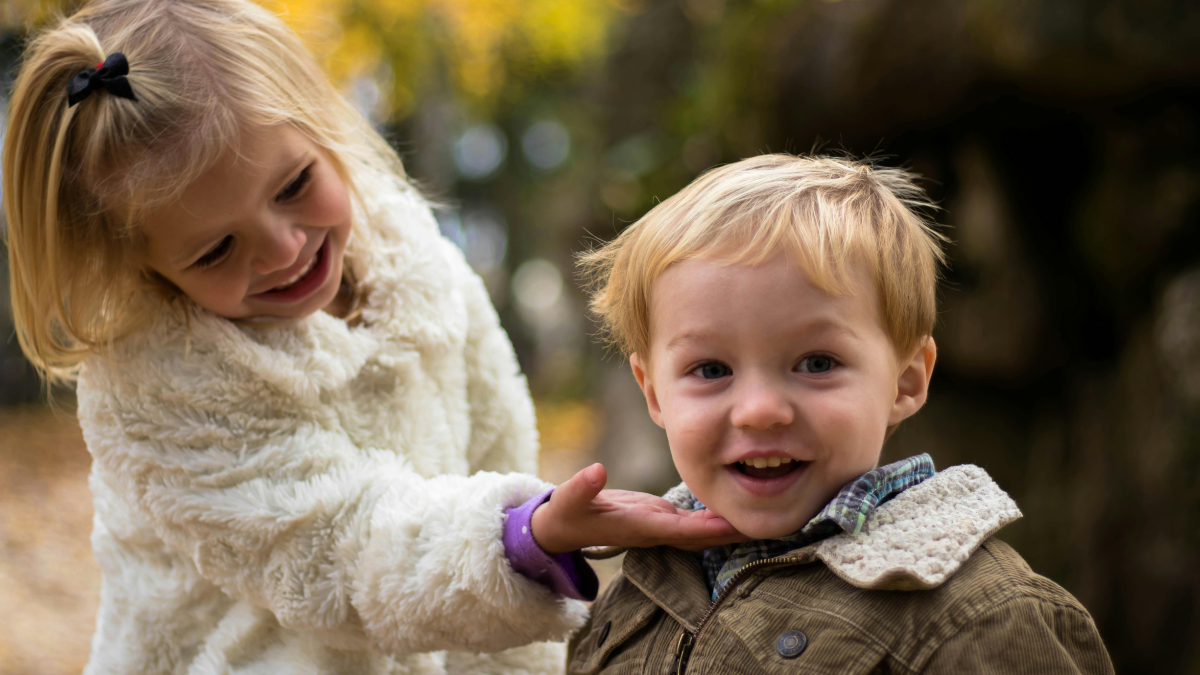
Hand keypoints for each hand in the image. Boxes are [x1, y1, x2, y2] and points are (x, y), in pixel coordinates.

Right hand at [529, 463, 748, 554]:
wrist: (564, 528)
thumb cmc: (566, 514)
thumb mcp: (568, 500)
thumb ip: (580, 487)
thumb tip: (595, 470)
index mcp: (640, 527)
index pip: (681, 531)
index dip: (708, 528)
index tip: (736, 521)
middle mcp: (657, 531)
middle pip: (703, 536)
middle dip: (733, 532)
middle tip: (771, 522)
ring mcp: (661, 525)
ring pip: (703, 530)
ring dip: (731, 525)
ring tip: (767, 513)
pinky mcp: (661, 516)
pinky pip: (696, 521)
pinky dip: (717, 516)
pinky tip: (738, 504)